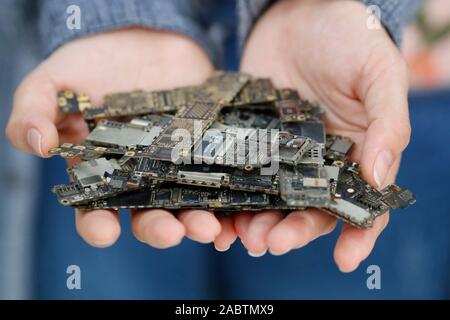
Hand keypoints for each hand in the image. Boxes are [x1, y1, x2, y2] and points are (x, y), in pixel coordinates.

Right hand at [6, 28, 236, 249]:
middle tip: (171, 234)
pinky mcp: (207, 149)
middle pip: (147, 214)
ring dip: (197, 221)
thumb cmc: (95, 61)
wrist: (146, 37)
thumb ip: (34, 109)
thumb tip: (35, 142)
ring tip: (209, 228)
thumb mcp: (56, 80)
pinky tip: (236, 212)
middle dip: (158, 228)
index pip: (95, 208)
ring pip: (186, 203)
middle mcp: (140, 176)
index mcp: (101, 170)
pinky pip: (219, 178)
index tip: (104, 232)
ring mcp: (176, 164)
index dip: (97, 224)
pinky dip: (229, 198)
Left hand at [239, 0, 410, 270]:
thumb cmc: (349, 38)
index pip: (363, 205)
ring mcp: (283, 154)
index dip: (357, 235)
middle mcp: (320, 162)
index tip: (345, 260)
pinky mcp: (251, 141)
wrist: (299, 11)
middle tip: (271, 243)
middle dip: (293, 232)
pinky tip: (220, 212)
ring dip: (259, 223)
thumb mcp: (379, 75)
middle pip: (310, 210)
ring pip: (273, 200)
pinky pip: (242, 175)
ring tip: (242, 236)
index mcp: (359, 153)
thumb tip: (381, 181)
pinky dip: (233, 197)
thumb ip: (387, 125)